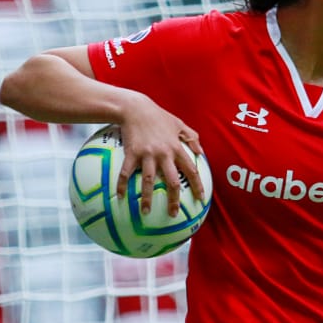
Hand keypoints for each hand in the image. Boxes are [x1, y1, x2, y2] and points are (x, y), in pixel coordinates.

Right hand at [117, 96, 205, 215]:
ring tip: (145, 212)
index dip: (197, 185)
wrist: (134, 108)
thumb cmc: (158, 116)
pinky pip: (126, 172)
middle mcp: (164, 154)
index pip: (191, 170)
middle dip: (174, 199)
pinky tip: (120, 196)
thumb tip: (201, 151)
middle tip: (174, 214)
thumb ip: (191, 137)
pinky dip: (122, 185)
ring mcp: (147, 154)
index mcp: (177, 148)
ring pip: (149, 181)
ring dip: (147, 198)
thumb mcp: (179, 124)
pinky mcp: (131, 153)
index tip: (200, 199)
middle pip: (172, 181)